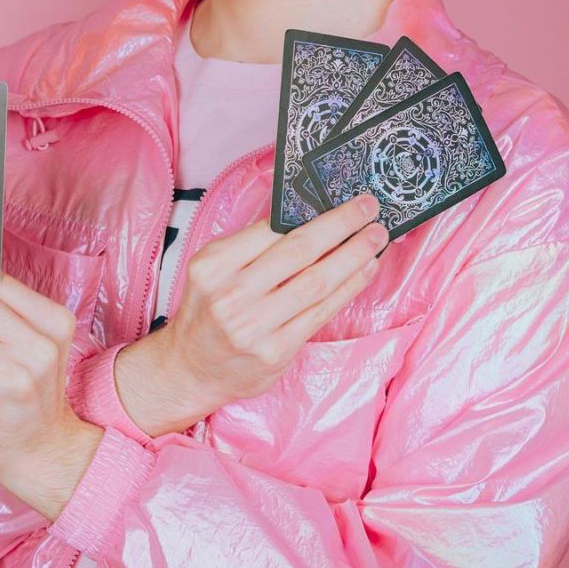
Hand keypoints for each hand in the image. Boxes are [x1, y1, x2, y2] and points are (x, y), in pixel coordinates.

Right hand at [159, 193, 387, 409]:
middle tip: (370, 208)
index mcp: (213, 265)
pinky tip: (364, 271)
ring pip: (316, 282)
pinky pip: (321, 312)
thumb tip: (306, 213)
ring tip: (376, 237)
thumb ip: (252, 244)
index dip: (314, 213)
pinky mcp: (276, 352)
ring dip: (353, 256)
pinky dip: (348, 288)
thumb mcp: (213, 268)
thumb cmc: (208, 310)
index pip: (271, 230)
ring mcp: (254, 326)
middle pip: (299, 252)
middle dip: (341, 226)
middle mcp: (231, 295)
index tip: (344, 200)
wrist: (192, 368)